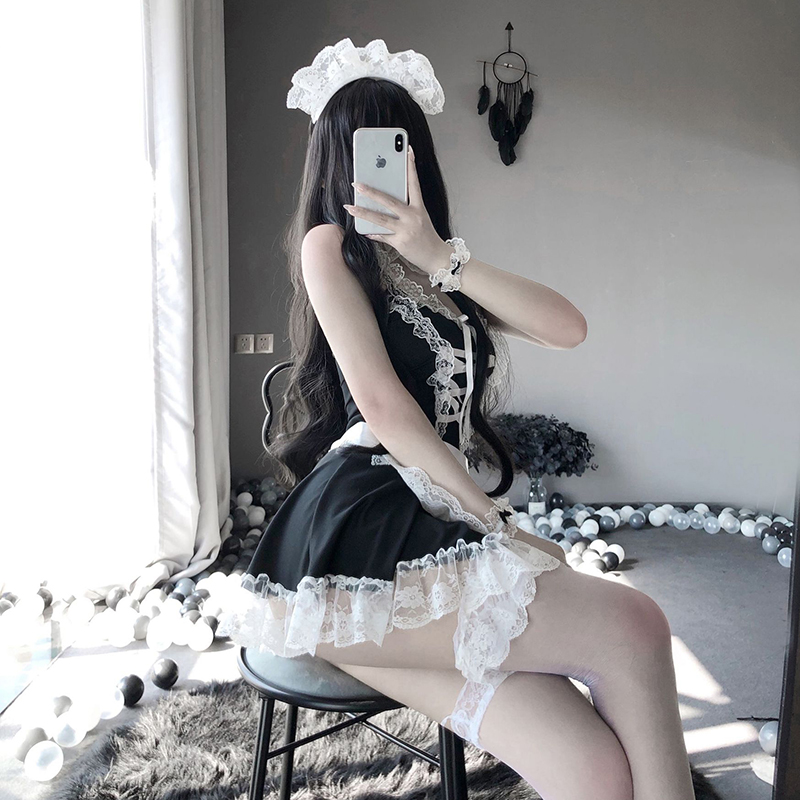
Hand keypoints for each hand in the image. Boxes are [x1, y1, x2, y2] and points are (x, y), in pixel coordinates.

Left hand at [343, 145, 450, 274]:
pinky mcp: (400, 243)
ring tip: (349, 207)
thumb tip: (385, 205)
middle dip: (371, 192)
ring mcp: (406, 230)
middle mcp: (413, 217)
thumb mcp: (420, 219)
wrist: (436, 257)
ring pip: (380, 219)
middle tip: (357, 184)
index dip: (411, 167)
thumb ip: (405, 211)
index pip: (414, 184)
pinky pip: (381, 236)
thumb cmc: (427, 237)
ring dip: (362, 212)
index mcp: (420, 208)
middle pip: (389, 201)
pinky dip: (372, 232)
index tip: (407, 151)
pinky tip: (363, 229)